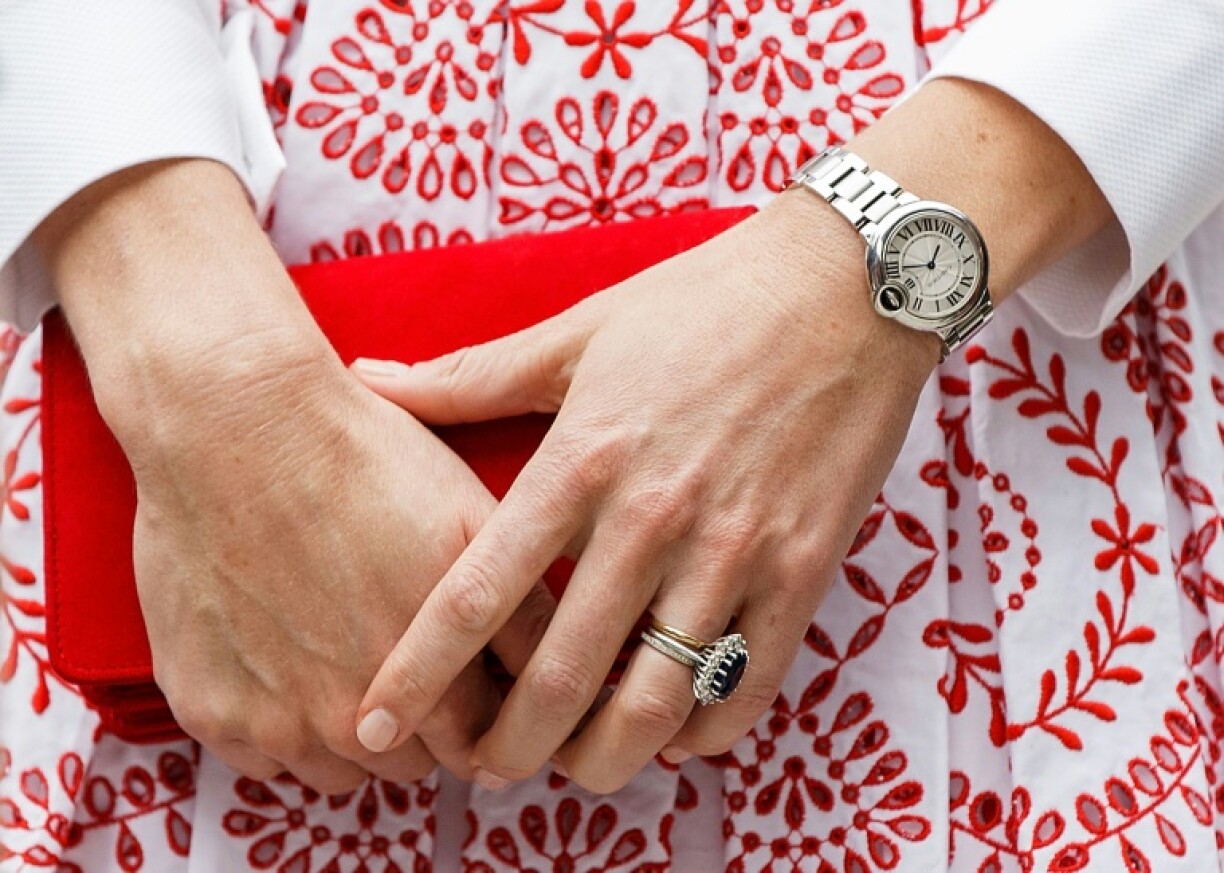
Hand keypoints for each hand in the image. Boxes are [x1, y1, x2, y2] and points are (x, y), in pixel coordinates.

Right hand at [37, 160, 554, 792]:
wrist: (234, 423)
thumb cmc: (360, 455)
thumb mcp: (472, 520)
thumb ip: (523, 611)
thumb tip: (559, 664)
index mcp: (436, 677)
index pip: (487, 746)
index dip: (493, 718)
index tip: (483, 693)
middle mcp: (358, 718)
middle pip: (417, 765)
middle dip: (431, 727)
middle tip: (419, 664)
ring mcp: (279, 722)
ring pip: (341, 772)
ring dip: (356, 733)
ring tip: (351, 655)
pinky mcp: (211, 711)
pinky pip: (265, 760)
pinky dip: (283, 725)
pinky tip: (290, 658)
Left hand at [351, 190, 939, 793]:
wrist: (848, 284)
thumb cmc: (703, 301)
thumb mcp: (578, 330)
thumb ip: (471, 375)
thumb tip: (370, 380)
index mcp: (581, 459)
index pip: (476, 593)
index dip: (416, 672)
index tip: (374, 724)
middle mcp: (650, 517)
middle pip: (559, 676)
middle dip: (509, 746)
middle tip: (486, 769)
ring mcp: (734, 550)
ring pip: (654, 700)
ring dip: (603, 758)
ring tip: (576, 767)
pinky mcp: (804, 569)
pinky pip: (748, 685)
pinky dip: (703, 730)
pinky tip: (675, 732)